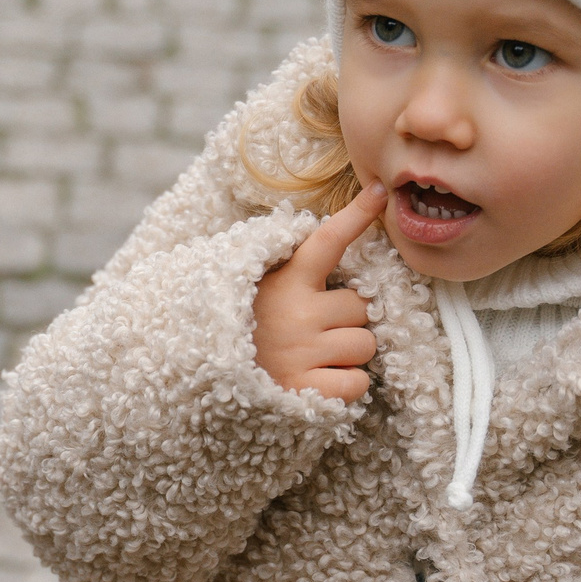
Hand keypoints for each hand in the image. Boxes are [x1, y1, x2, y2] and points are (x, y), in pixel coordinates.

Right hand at [252, 181, 389, 401]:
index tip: (379, 192)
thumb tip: (331, 242)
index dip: (356, 216)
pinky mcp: (305, 389)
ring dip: (349, 353)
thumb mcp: (255, 288)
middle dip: (349, 320)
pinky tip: (320, 380)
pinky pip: (357, 383)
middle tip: (318, 330)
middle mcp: (298, 313)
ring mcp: (302, 351)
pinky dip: (347, 385)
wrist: (201, 379)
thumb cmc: (239, 330)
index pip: (327, 241)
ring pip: (365, 345)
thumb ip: (290, 270)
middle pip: (362, 306)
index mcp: (286, 281)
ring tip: (315, 357)